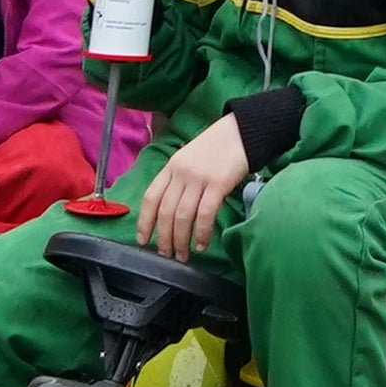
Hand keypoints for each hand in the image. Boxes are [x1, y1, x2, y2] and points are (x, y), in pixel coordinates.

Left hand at [134, 122, 254, 259]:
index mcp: (171, 167)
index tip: (142, 240)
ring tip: (183, 255)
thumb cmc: (217, 147)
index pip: (151, 197)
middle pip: (166, 211)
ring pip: (182, 216)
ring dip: (181, 240)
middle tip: (166, 254)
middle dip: (164, 237)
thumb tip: (172, 211)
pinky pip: (204, 214)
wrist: (243, 131)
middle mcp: (181, 173)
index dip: (144, 221)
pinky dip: (201, 232)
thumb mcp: (190, 158)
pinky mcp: (218, 184)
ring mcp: (199, 178)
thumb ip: (179, 180)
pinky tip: (201, 244)